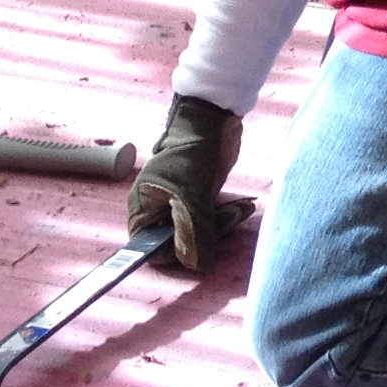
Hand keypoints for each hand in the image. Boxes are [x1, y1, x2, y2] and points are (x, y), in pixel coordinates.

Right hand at [129, 94, 241, 270]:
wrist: (212, 122)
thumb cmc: (192, 156)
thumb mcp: (190, 197)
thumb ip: (192, 233)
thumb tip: (197, 265)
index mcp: (143, 208)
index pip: (152, 249)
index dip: (176, 252)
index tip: (200, 245)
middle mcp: (157, 209)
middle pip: (179, 242)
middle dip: (207, 235)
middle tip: (230, 219)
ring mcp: (178, 202)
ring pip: (199, 230)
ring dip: (222, 225)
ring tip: (241, 210)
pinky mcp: (198, 196)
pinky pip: (210, 217)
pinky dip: (226, 215)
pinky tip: (243, 207)